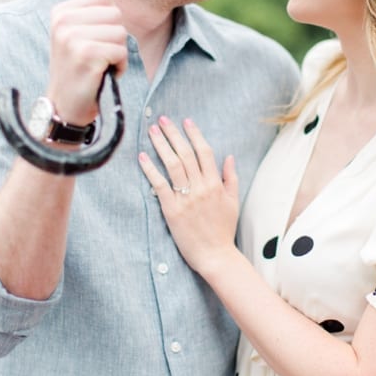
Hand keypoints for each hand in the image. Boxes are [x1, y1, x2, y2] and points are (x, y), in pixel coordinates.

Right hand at [46, 0, 127, 124]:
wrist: (65, 104)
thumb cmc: (74, 68)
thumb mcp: (70, 33)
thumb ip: (79, 6)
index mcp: (60, 12)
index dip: (108, 19)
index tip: (94, 36)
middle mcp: (63, 22)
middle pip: (115, 14)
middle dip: (115, 37)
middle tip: (97, 54)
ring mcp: (73, 38)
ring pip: (120, 32)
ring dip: (117, 53)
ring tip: (99, 64)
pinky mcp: (87, 55)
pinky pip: (121, 51)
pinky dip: (118, 66)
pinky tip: (102, 73)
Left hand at [137, 116, 240, 273]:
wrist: (216, 255)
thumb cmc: (223, 230)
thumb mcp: (233, 202)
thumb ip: (230, 178)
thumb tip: (228, 157)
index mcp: (215, 184)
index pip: (204, 152)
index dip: (194, 134)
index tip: (186, 121)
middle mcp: (201, 187)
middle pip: (185, 154)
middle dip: (173, 134)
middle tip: (162, 119)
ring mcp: (186, 198)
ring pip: (172, 165)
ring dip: (161, 145)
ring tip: (152, 131)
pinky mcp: (172, 210)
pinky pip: (159, 185)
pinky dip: (150, 169)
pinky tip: (142, 157)